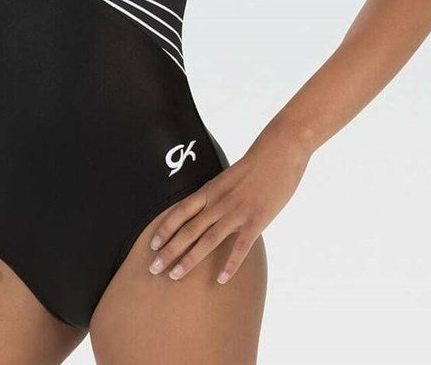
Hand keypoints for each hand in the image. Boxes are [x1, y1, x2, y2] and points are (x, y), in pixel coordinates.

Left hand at [147, 128, 311, 283]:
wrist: (279, 152)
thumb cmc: (254, 165)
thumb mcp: (227, 178)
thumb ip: (216, 196)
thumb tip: (206, 211)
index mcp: (211, 190)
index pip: (180, 211)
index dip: (165, 228)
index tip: (152, 244)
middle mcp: (219, 202)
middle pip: (188, 229)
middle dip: (169, 250)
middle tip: (153, 268)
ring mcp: (237, 212)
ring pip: (208, 241)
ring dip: (189, 260)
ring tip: (174, 276)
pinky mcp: (257, 220)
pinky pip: (240, 246)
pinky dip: (230, 264)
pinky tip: (221, 280)